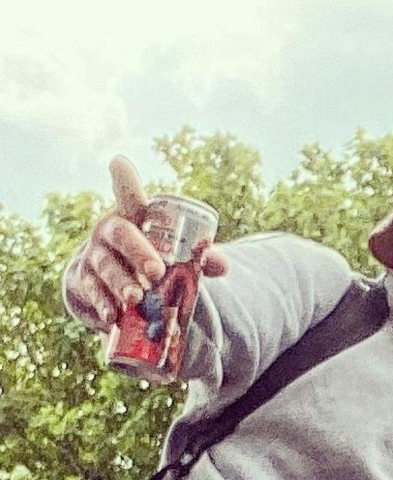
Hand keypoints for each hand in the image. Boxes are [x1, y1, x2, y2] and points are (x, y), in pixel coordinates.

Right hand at [64, 157, 227, 331]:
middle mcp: (110, 232)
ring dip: (121, 282)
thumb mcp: (174, 254)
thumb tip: (219, 263)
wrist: (115, 282)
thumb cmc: (150, 258)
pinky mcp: (86, 281)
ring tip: (136, 298)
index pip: (128, 196)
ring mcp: (95, 255)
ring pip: (105, 265)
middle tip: (156, 271)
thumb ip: (201, 257)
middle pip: (120, 234)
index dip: (124, 181)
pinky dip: (104, 304)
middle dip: (137, 251)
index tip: (119, 163)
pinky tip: (114, 316)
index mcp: (133, 218)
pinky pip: (93, 291)